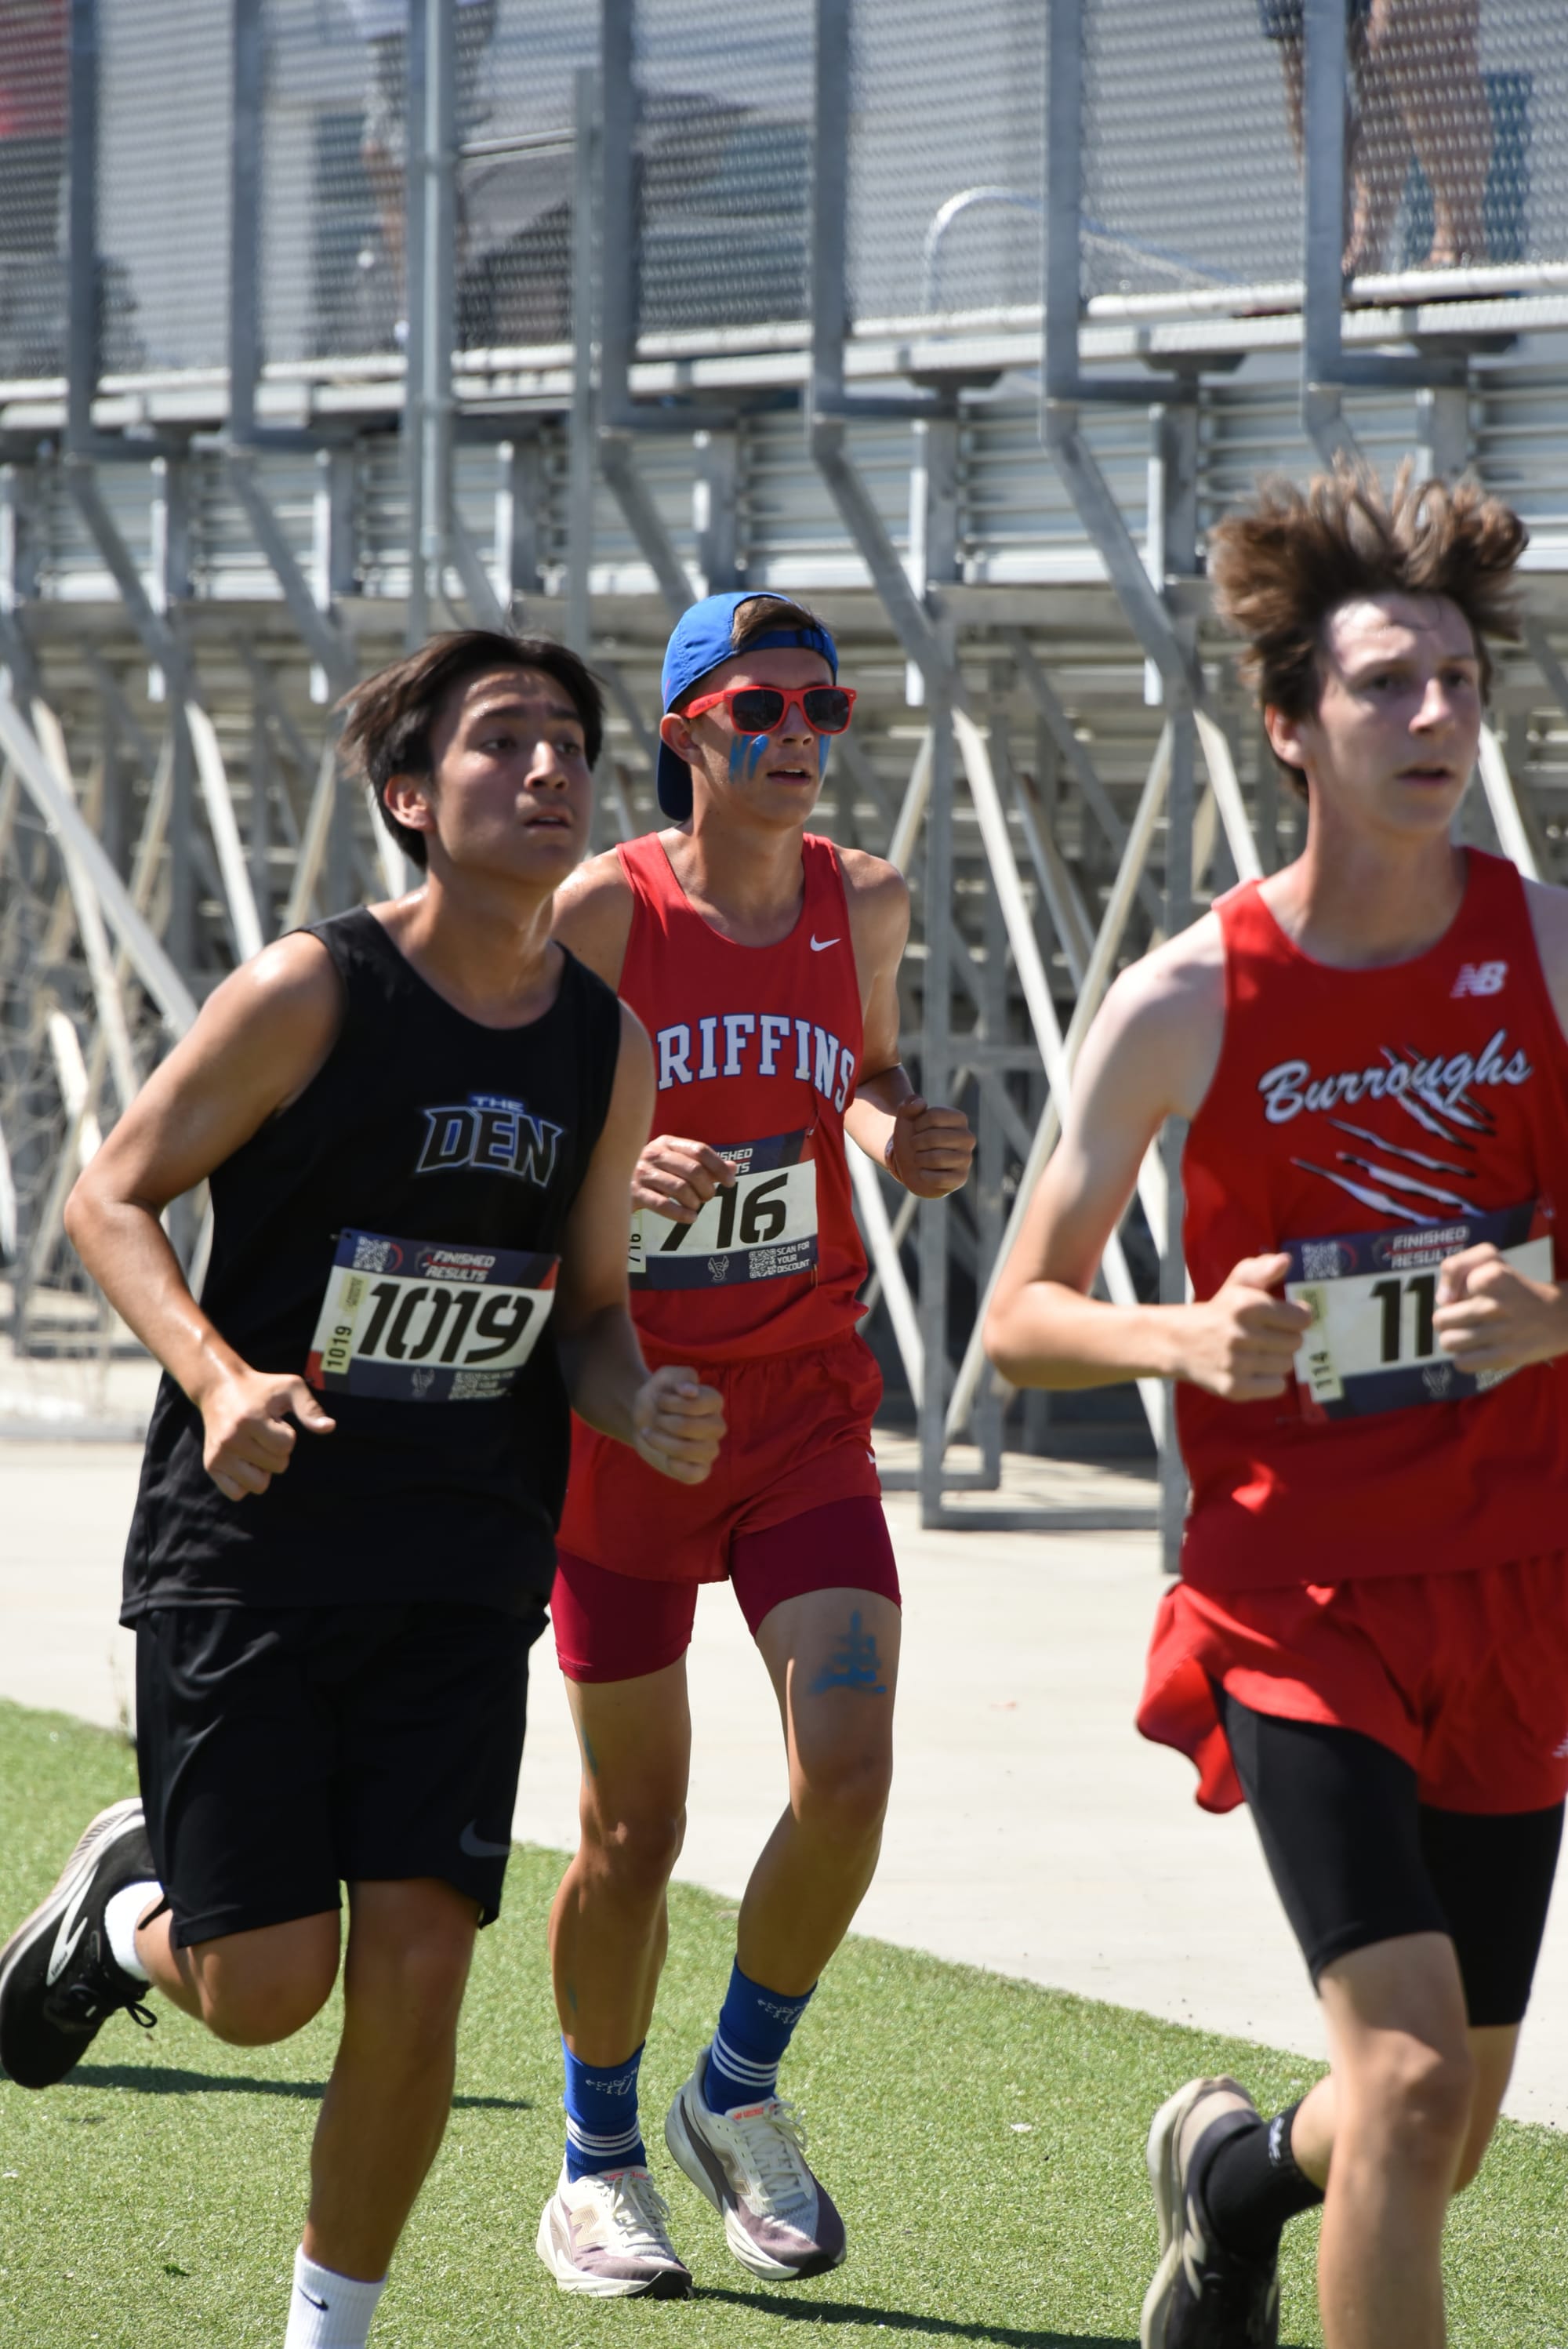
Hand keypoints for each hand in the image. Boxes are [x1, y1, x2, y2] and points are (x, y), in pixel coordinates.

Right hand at [196, 1366, 334, 1500]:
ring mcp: (218, 1455)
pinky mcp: (210, 1465)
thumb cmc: (261, 1388)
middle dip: (277, 1451)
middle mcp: (230, 1439)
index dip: (287, 1434)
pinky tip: (244, 1460)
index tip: (274, 1421)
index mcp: (250, 1420)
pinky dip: (245, 1482)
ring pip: (259, 1485)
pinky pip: (237, 1493)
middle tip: (262, 1432)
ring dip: (264, 1469)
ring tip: (255, 1447)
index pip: (286, 1445)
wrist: (220, 1388)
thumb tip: (329, 1427)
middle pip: (277, 1466)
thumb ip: (309, 1408)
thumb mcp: (289, 1387)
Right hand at [632, 1136, 737, 1223]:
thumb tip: (733, 1169)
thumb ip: (704, 1165)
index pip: (700, 1150)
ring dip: (695, 1202)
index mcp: (666, 1142)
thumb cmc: (653, 1173)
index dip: (719, 1167)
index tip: (730, 1182)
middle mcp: (653, 1154)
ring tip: (696, 1206)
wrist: (612, 1183)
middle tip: (708, 1197)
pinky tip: (690, 1218)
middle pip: (693, 1170)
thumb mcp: (676, 1163)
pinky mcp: (634, 1193)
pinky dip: (681, 1214)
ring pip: (680, 1188)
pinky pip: (663, 1205)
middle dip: (707, 1187)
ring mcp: (642, 1173)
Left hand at [632, 1364, 725, 1484]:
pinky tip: (666, 1458)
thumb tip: (690, 1390)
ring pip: (697, 1451)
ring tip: (650, 1434)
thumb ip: (680, 1376)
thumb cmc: (657, 1396)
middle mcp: (716, 1426)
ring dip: (666, 1443)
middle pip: (701, 1427)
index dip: (677, 1402)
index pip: (707, 1402)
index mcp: (713, 1402)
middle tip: (656, 1418)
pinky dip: (679, 1467)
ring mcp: (709, 1449)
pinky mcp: (698, 1469)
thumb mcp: (665, 1377)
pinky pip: (696, 1474)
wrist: (642, 1418)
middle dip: (670, 1422)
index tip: (659, 1399)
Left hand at [884, 1097, 975, 1197]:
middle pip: (933, 1137)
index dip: (917, 1124)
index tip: (916, 1129)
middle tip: (915, 1146)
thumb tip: (920, 1103)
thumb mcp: (907, 1119)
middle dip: (916, 1143)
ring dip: (919, 1159)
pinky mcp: (961, 1178)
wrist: (913, 1164)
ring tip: (919, 1158)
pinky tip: (924, 1173)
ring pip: (936, 1159)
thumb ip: (909, 1105)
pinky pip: (938, 1178)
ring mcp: (966, 1159)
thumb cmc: (914, 1138)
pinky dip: (924, 1176)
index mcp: (959, 1119)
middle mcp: (967, 1138)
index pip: (934, 1116)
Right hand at [1171, 1252, 1312, 1401]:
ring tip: (1258, 1352)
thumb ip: (1262, 1270)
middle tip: (1267, 1336)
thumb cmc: (1218, 1312)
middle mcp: (1241, 1334)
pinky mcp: (1235, 1387)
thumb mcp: (1237, 1284)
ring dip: (1277, 1359)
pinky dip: (1270, 1380)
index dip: (1296, 1318)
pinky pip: (1277, 1386)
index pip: (1301, 1318)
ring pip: (1287, 1365)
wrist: (1178, 1342)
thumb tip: (1285, 1260)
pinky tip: (1254, 1370)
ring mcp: (1237, 1363)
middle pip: (1295, 1343)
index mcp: (1246, 1305)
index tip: (1285, 1319)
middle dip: (1285, 1338)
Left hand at [1433, 1242, 1567, 1375]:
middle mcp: (1494, 1304)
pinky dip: (1466, 1358)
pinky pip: (1461, 1362)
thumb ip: (1457, 1267)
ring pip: (1448, 1342)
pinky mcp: (1505, 1356)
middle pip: (1440, 1320)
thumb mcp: (1490, 1260)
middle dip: (1449, 1321)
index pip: (1444, 1293)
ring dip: (1456, 1341)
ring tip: (1472, 1335)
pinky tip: (1480, 1349)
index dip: (1454, 1296)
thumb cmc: (1515, 1288)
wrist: (1559, 1316)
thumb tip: (1443, 1299)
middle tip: (1468, 1319)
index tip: (1471, 1296)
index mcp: (1491, 1276)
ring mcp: (1500, 1332)